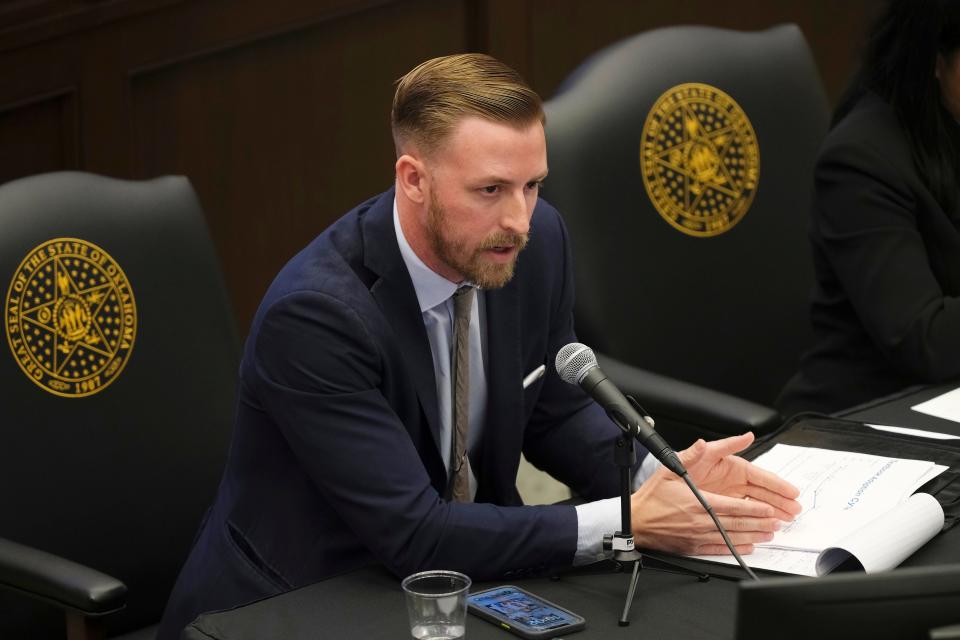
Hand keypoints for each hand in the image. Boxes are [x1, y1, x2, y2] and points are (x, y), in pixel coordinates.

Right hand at [631, 432, 800, 555]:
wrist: (635, 522)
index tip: (770, 509)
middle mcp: (701, 521)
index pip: (734, 507)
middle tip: (778, 522)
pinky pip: (720, 548)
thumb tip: (703, 444)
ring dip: (753, 536)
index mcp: (699, 503)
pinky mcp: (693, 546)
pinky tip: (748, 547)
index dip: (754, 509)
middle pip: (737, 523)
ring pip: (732, 537)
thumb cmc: (652, 498)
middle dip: (760, 523)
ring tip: (769, 534)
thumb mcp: (668, 471)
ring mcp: (698, 535)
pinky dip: (736, 548)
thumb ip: (690, 457)